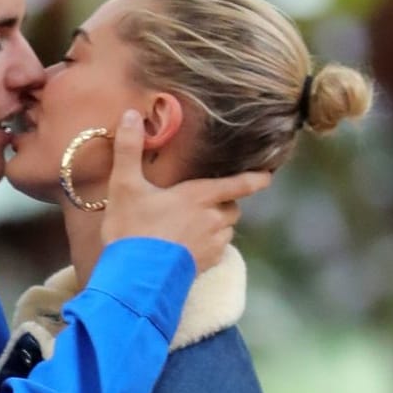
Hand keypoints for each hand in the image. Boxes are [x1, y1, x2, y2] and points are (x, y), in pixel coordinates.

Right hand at [101, 110, 270, 272]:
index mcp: (199, 197)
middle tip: (205, 202)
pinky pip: (217, 252)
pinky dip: (209, 246)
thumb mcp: (125, 186)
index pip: (237, 185)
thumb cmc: (132, 229)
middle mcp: (212, 219)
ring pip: (226, 231)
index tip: (268, 177)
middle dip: (224, 203)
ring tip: (193, 225)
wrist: (136, 277)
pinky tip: (189, 247)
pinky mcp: (205, 266)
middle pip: (231, 208)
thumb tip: (130, 114)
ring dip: (217, 226)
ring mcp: (211, 245)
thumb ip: (128, 149)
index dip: (254, 179)